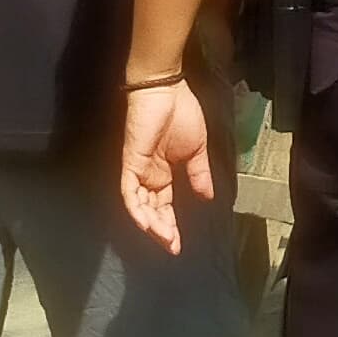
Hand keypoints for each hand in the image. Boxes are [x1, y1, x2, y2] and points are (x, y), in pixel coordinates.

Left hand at [120, 79, 214, 252]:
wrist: (167, 91)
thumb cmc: (181, 113)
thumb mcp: (197, 150)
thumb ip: (199, 174)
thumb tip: (208, 197)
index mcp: (163, 173)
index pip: (164, 205)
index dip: (170, 224)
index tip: (178, 244)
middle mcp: (148, 175)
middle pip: (151, 210)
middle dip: (161, 230)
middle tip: (172, 246)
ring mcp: (138, 170)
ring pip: (139, 206)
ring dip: (151, 224)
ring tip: (165, 238)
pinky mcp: (131, 163)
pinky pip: (129, 193)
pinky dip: (137, 209)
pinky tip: (147, 223)